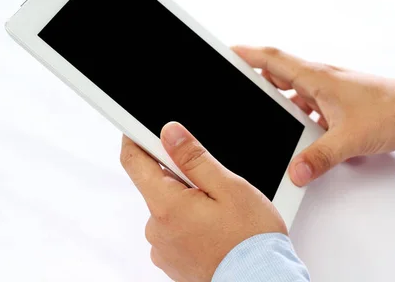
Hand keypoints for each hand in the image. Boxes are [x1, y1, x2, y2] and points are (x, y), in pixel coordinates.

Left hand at [120, 122, 286, 281]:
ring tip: (220, 214)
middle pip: (156, 186)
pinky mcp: (172, 262)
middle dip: (180, 177)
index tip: (141, 129)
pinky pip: (175, 231)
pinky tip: (216, 230)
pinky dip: (191, 224)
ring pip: (169, 209)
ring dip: (188, 203)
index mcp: (166, 205)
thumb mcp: (228, 187)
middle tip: (213, 184)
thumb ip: (194, 158)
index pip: (134, 162)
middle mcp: (157, 229)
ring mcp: (163, 249)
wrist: (261, 279)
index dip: (135, 139)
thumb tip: (170, 133)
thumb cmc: (250, 238)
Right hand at [233, 46, 394, 185]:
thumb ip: (320, 157)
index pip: (273, 59)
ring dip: (278, 101)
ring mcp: (328, 91)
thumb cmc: (390, 110)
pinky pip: (307, 105)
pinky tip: (295, 132)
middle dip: (255, 80)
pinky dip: (297, 115)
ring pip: (293, 92)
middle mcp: (319, 80)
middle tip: (236, 89)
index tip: (227, 52)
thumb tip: (295, 172)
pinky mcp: (336, 103)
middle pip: (278, 74)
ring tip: (261, 116)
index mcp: (316, 77)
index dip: (247, 54)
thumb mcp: (350, 137)